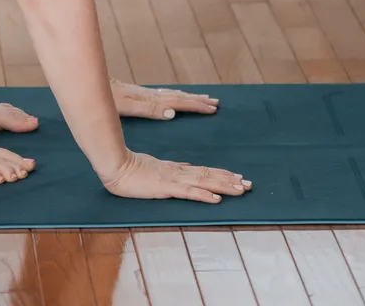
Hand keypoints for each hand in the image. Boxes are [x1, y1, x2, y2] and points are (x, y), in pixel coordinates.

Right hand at [102, 150, 251, 203]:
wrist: (115, 166)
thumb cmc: (130, 168)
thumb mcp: (153, 168)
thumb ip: (170, 168)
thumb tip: (187, 166)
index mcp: (175, 169)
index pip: (203, 171)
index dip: (221, 174)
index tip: (238, 177)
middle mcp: (178, 173)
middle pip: (208, 175)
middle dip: (230, 180)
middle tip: (249, 184)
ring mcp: (172, 180)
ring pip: (203, 182)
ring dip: (223, 186)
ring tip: (241, 189)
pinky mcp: (165, 188)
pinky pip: (188, 193)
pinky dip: (204, 195)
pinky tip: (216, 198)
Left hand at [110, 79, 217, 120]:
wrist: (88, 82)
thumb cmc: (105, 98)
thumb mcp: (126, 106)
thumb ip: (148, 109)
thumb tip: (172, 112)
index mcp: (149, 99)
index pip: (178, 102)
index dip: (195, 106)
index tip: (213, 108)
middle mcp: (150, 94)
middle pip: (178, 96)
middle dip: (197, 101)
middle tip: (216, 104)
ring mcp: (144, 93)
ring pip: (172, 94)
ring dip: (189, 97)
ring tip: (204, 99)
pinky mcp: (138, 94)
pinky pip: (164, 94)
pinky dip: (175, 96)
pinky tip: (176, 98)